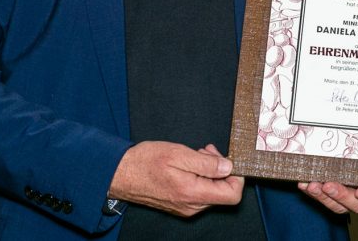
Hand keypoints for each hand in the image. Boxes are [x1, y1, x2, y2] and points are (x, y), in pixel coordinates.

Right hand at [109, 141, 243, 217]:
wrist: (121, 174)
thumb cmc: (146, 162)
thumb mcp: (178, 154)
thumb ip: (206, 163)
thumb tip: (228, 167)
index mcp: (193, 193)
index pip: (232, 195)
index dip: (237, 176)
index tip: (227, 159)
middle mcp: (192, 206)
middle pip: (223, 192)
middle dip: (220, 169)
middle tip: (206, 150)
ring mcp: (186, 207)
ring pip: (212, 191)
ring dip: (209, 171)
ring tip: (195, 154)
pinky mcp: (180, 204)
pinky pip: (200, 192)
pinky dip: (200, 176)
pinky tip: (188, 164)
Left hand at [297, 181, 357, 213]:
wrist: (357, 151)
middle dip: (341, 195)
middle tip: (328, 185)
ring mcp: (352, 200)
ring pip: (340, 206)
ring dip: (324, 197)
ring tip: (313, 185)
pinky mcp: (336, 199)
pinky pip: (325, 200)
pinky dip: (314, 193)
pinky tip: (305, 184)